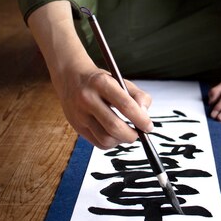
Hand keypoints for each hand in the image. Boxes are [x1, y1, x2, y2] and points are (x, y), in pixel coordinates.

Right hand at [27, 0, 152, 148]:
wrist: (71, 77)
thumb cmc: (100, 80)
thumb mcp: (119, 80)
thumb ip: (137, 95)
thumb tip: (145, 115)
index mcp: (101, 82)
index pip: (125, 105)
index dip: (140, 119)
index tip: (149, 126)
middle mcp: (87, 98)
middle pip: (114, 126)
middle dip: (132, 135)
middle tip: (139, 133)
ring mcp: (79, 114)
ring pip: (105, 138)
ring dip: (121, 140)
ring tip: (126, 133)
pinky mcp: (76, 126)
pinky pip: (98, 143)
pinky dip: (111, 143)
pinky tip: (115, 135)